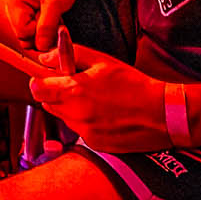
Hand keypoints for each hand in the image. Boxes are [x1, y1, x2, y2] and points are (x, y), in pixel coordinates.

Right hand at [1, 0, 87, 68]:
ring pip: (34, 38)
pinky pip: (40, 33)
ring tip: (58, 20)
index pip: (22, 33)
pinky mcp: (35, 17)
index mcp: (15, 4)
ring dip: (49, 34)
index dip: (39, 33)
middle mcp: (17, 11)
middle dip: (44, 36)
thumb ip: (46, 26)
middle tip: (57, 24)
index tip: (54, 24)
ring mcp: (26, 14)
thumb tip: (41, 46)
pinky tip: (58, 21)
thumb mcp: (54, 4)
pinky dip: (51, 31)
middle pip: (26, 38)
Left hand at [29, 53, 176, 153]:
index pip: (36, 89)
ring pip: (63, 118)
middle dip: (55, 94)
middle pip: (47, 103)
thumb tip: (45, 57)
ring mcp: (85, 132)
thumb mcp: (103, 62)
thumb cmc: (135, 84)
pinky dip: (86, 122)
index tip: (48, 78)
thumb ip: (71, 55)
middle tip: (76, 86)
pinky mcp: (94, 144)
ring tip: (96, 100)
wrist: (164, 114)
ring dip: (71, 109)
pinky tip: (105, 115)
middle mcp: (76, 115)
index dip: (40, 81)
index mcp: (75, 91)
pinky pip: (79, 130)